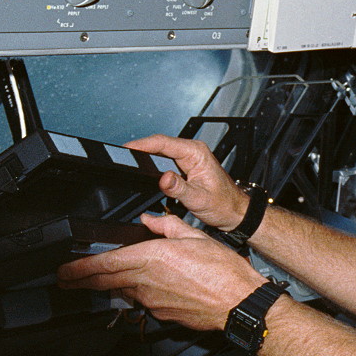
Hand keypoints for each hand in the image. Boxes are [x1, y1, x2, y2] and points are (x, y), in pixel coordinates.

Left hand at [57, 213, 266, 330]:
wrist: (238, 302)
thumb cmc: (224, 270)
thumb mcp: (196, 236)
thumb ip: (168, 226)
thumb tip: (151, 220)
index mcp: (154, 257)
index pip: (106, 263)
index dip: (80, 268)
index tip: (64, 270)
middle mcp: (148, 281)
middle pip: (104, 282)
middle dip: (80, 281)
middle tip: (64, 281)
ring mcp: (153, 300)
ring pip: (123, 290)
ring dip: (110, 285)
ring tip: (99, 281)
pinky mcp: (162, 313)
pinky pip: (143, 301)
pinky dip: (138, 293)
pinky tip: (146, 288)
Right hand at [127, 134, 249, 230]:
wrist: (234, 212)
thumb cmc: (224, 204)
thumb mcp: (199, 199)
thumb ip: (179, 189)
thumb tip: (163, 178)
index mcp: (196, 153)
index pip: (163, 142)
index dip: (141, 144)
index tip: (125, 148)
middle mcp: (192, 152)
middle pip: (159, 144)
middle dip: (139, 149)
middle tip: (121, 158)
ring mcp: (188, 158)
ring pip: (160, 152)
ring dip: (145, 156)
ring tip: (128, 162)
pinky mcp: (185, 166)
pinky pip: (164, 161)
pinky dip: (152, 164)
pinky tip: (143, 169)